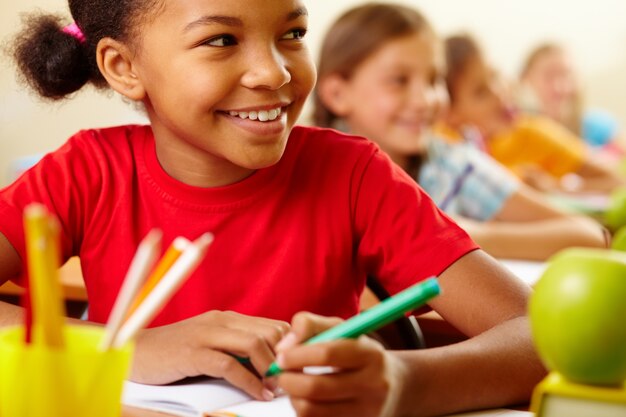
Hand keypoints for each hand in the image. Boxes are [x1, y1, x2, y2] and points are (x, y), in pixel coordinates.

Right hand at [131, 310, 289, 399]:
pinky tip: (260, 394)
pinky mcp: (193, 353)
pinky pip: (230, 365)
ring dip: (272, 369)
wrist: (134, 353)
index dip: (292, 345)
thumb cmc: (174, 354)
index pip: (273, 325)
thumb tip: (269, 366)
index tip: (301, 366)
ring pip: (254, 345)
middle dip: (287, 357)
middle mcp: (221, 321)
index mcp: (228, 318)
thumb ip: (236, 349)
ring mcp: (207, 334)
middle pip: (269, 332)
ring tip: (280, 388)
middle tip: (294, 379)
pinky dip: (250, 382)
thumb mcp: (210, 346)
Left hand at [274, 312, 406, 416]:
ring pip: (312, 410)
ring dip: (293, 397)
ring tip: (293, 386)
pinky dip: (304, 411)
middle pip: (316, 387)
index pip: (328, 353)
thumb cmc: (359, 353)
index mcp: (371, 354)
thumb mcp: (342, 329)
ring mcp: (367, 412)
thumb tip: (284, 346)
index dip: (297, 355)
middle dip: (289, 380)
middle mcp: (374, 385)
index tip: (281, 356)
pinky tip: (306, 400)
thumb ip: (310, 325)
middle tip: (280, 373)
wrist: (394, 386)